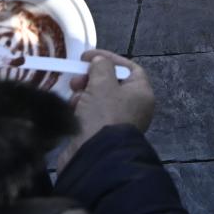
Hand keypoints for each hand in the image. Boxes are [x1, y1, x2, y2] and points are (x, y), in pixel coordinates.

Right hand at [55, 50, 153, 169]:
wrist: (95, 156)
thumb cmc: (104, 114)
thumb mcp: (103, 83)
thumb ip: (101, 66)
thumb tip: (100, 62)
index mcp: (141, 93)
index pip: (129, 68)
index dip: (109, 59)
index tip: (86, 57)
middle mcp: (134, 107)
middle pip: (112, 83)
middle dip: (92, 78)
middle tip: (76, 78)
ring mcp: (118, 122)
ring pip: (99, 98)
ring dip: (84, 93)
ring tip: (73, 94)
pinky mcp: (102, 134)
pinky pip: (92, 114)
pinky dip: (82, 108)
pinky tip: (72, 109)